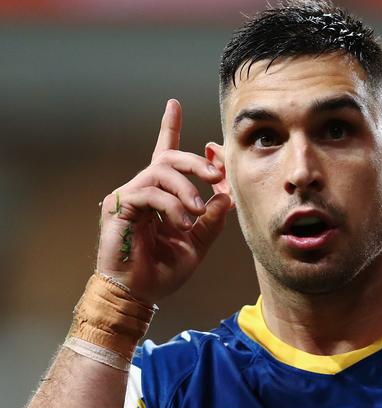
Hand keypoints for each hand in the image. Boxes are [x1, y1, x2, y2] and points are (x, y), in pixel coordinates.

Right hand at [96, 99, 230, 303]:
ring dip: (187, 188)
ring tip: (197, 212)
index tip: (173, 104)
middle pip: (168, 156)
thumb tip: (226, 196)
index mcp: (161, 195)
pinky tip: (181, 224)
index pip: (164, 154)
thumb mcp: (198, 244)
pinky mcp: (120, 205)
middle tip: (217, 174)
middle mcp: (144, 189)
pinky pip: (151, 192)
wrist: (139, 294)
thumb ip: (212, 220)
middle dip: (197, 161)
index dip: (169, 128)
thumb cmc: (163, 270)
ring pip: (162, 170)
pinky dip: (172, 206)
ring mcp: (130, 195)